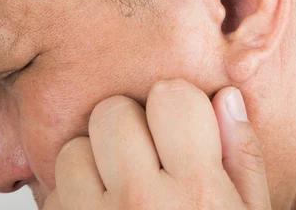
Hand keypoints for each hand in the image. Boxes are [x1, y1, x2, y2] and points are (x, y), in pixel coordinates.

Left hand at [45, 79, 270, 208]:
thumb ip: (244, 160)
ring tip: (118, 189)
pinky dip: (71, 197)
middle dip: (130, 127)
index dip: (178, 109)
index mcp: (198, 192)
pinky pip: (51, 191)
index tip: (179, 127)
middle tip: (146, 157)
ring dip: (94, 163)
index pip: (171, 96)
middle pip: (112, 111)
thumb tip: (226, 98)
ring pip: (74, 148)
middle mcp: (140, 202)